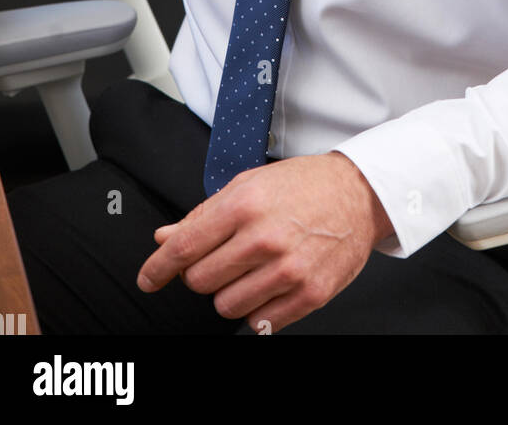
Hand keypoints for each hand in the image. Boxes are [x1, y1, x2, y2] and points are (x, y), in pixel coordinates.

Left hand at [136, 151, 393, 332]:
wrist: (358, 193)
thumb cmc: (303, 185)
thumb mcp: (249, 184)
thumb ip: (203, 215)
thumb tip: (165, 239)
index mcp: (245, 205)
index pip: (185, 248)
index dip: (158, 268)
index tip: (149, 278)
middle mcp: (265, 238)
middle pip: (200, 282)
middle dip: (201, 274)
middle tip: (222, 259)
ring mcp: (288, 270)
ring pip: (226, 307)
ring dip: (230, 293)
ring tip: (251, 270)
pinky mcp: (309, 295)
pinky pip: (259, 322)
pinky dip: (257, 309)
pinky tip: (270, 284)